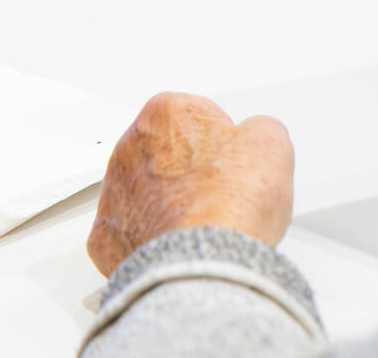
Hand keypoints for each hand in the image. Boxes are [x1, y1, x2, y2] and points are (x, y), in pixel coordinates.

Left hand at [87, 93, 294, 276]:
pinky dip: (154, 236)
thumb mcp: (271, 142)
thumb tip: (255, 139)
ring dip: (171, 200)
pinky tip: (183, 244)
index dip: (226, 138)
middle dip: (193, 167)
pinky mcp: (106, 237)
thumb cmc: (229, 203)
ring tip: (208, 221)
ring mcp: (114, 193)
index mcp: (166, 113)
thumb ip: (258, 128)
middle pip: (169, 150)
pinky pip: (132, 229)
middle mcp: (130, 147)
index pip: (201, 114)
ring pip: (148, 189)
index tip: (238, 158)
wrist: (202, 263)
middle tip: (225, 190)